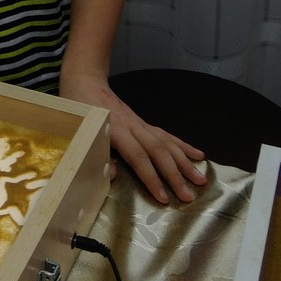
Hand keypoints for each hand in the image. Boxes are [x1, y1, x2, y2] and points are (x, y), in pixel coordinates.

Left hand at [59, 69, 207, 205]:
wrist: (86, 82)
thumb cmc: (80, 110)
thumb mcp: (82, 130)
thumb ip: (98, 153)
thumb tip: (113, 175)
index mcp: (117, 131)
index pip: (139, 157)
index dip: (152, 178)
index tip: (164, 198)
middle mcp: (134, 127)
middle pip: (159, 152)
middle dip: (175, 175)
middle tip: (189, 196)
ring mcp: (142, 124)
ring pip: (167, 144)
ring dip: (185, 163)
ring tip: (201, 179)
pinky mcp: (145, 123)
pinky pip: (167, 135)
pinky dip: (183, 146)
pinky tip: (198, 155)